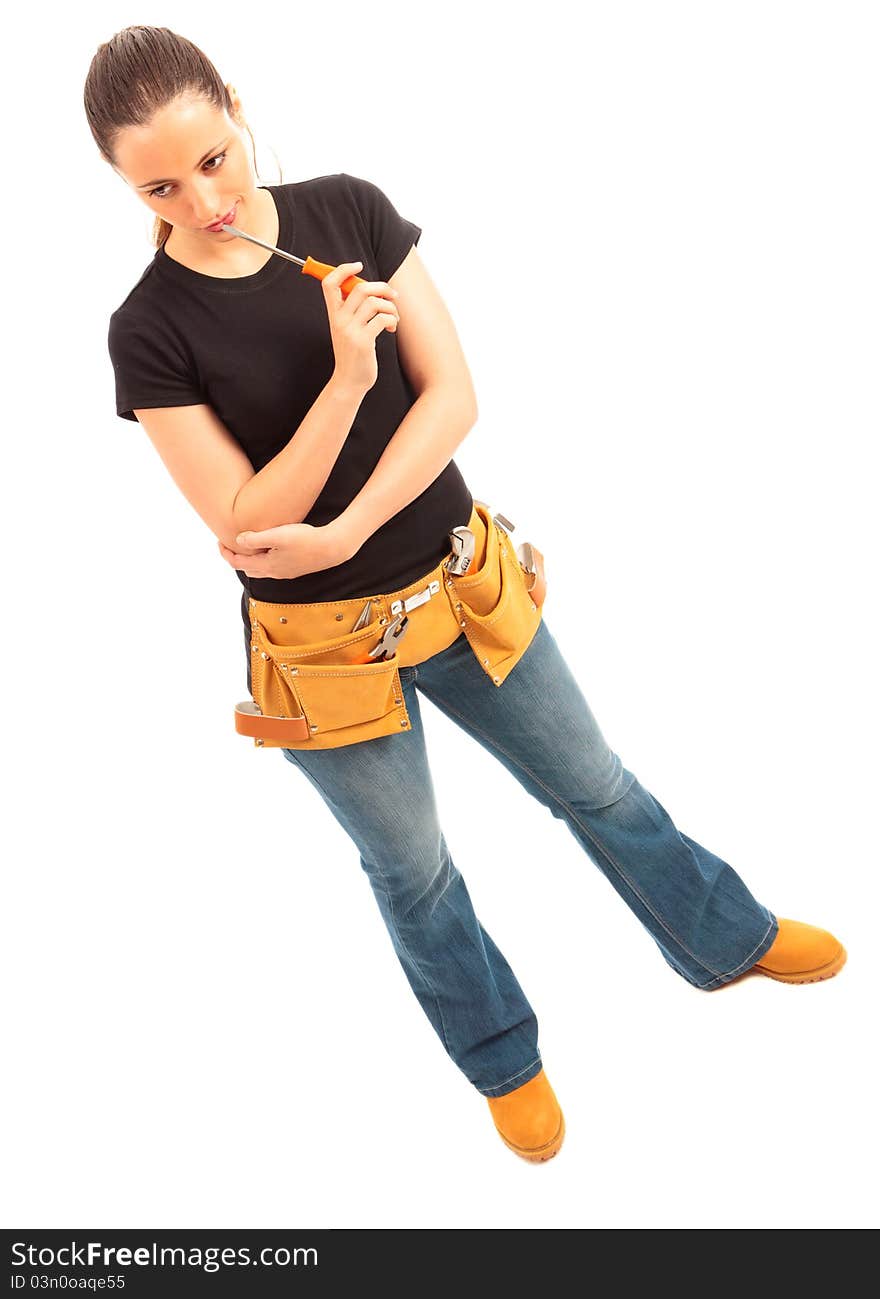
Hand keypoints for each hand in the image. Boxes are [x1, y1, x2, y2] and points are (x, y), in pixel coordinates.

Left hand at [216, 519, 352, 579]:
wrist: (332, 548)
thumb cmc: (305, 539)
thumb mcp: (278, 535)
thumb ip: (255, 538)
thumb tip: (238, 540)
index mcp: (267, 565)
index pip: (238, 563)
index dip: (226, 553)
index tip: (219, 541)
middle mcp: (274, 572)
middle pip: (247, 569)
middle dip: (236, 558)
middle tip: (230, 544)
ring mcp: (285, 572)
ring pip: (260, 569)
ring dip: (250, 559)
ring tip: (247, 546)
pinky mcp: (295, 569)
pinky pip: (272, 567)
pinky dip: (263, 560)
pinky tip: (269, 549)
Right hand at [323, 260, 399, 393]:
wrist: (349, 381)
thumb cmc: (352, 354)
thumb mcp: (346, 329)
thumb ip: (352, 310)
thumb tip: (371, 289)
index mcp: (334, 314)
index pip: (329, 283)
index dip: (343, 269)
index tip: (358, 266)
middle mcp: (340, 320)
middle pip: (360, 288)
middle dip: (382, 287)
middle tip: (392, 295)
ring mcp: (351, 331)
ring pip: (374, 302)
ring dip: (390, 306)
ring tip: (393, 317)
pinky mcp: (364, 341)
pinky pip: (382, 318)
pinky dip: (392, 319)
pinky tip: (392, 327)